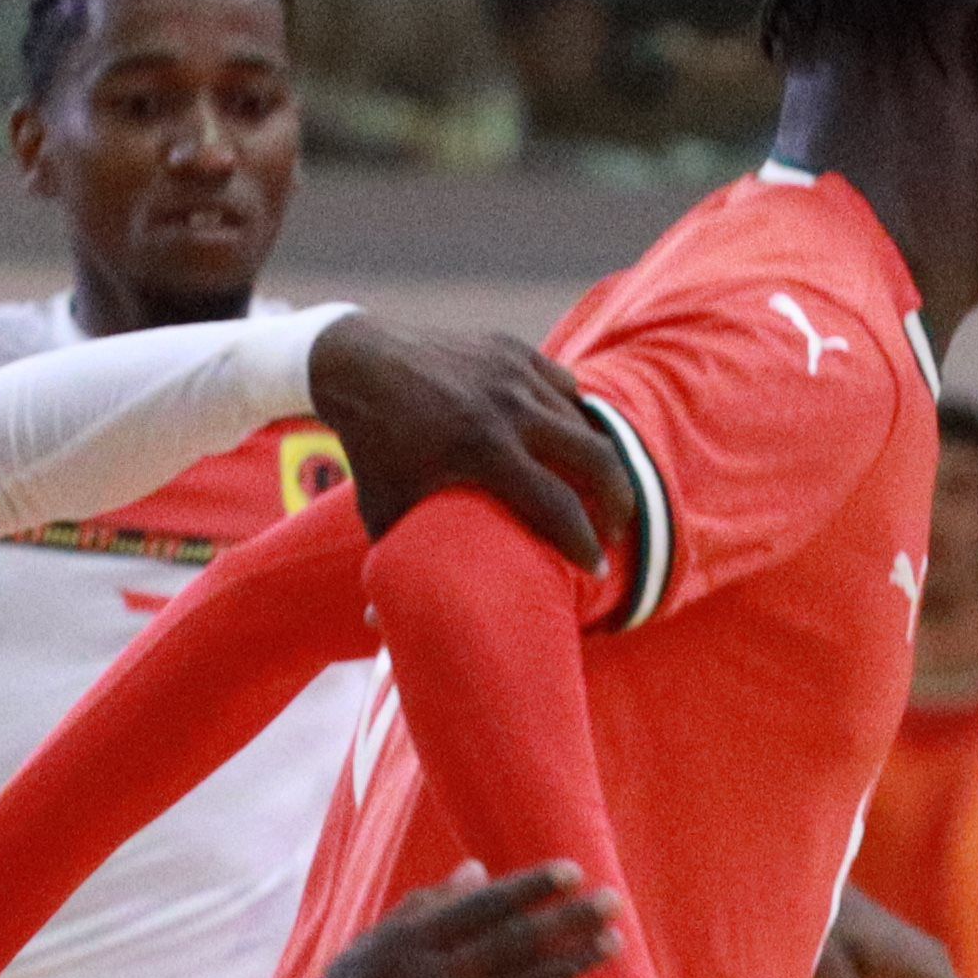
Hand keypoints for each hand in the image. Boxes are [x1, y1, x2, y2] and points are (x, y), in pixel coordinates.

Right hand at [258, 863, 617, 977]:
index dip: (532, 888)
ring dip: (574, 962)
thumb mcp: (369, 949)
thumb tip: (476, 870)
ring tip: (612, 945)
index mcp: (410, 940)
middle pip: (515, 938)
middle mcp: (431, 974)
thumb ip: (422, 908)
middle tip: (613, 902)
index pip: (485, 904)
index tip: (573, 873)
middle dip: (569, 917)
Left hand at [305, 317, 636, 571]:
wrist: (358, 365)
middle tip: (614, 529)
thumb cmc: (373, 452)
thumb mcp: (383, 511)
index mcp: (481, 452)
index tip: (596, 571)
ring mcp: (514, 373)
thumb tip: (381, 627)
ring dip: (596, 460)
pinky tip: (565, 442)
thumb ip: (395, 564)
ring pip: (586, 422)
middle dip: (619, 501)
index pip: (560, 508)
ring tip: (593, 491)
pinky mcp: (514, 350)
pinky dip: (571, 418)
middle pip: (598, 459)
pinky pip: (565, 388)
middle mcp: (508, 409)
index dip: (586, 546)